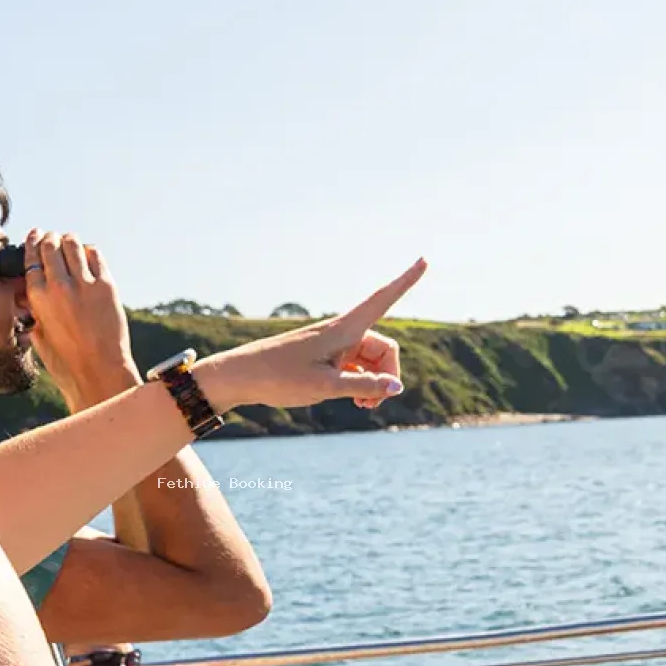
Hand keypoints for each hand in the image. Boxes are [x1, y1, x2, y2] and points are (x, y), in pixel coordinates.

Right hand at [24, 230, 139, 408]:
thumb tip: (27, 294)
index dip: (33, 242)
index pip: (31, 257)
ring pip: (73, 244)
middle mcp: (58, 286)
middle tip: (54, 238)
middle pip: (51, 245)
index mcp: (37, 297)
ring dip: (69, 240)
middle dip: (51, 238)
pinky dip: (89, 251)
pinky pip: (95, 255)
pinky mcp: (106, 285)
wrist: (99, 370)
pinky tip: (88, 256)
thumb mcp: (39, 335)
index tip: (36, 235)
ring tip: (70, 242)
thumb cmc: (67, 359)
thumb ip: (32, 311)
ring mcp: (84, 284)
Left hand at [189, 260, 424, 412]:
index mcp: (343, 329)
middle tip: (372, 404)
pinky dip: (361, 384)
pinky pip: (357, 368)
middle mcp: (342, 333)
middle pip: (384, 349)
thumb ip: (364, 386)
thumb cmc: (278, 377)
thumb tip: (397, 388)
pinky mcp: (326, 358)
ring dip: (374, 384)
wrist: (240, 377)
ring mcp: (335, 346)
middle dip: (388, 376)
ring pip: (372, 362)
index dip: (406, 281)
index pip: (383, 299)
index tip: (425, 259)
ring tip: (362, 406)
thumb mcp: (324, 386)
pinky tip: (354, 402)